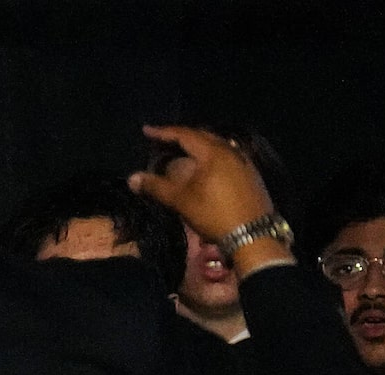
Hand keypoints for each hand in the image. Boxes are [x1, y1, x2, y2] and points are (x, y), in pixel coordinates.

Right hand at [128, 126, 283, 270]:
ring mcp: (243, 161)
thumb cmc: (214, 214)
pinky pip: (226, 157)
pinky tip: (205, 168)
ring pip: (216, 147)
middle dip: (182, 138)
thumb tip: (132, 177)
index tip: (147, 130)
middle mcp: (230, 151)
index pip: (185, 135)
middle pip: (203, 137)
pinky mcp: (250, 174)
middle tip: (164, 141)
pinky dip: (210, 159)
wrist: (252, 234)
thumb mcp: (181, 201)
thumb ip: (156, 186)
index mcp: (213, 152)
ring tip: (183, 155)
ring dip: (197, 148)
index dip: (164, 132)